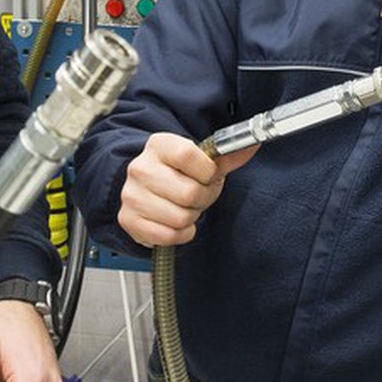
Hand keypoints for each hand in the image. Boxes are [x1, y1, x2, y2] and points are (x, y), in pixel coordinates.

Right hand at [117, 132, 256, 247]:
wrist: (147, 190)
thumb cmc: (176, 174)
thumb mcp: (201, 161)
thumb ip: (226, 157)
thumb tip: (252, 146)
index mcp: (159, 145)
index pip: (189, 155)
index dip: (206, 171)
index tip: (207, 174)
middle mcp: (140, 167)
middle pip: (189, 192)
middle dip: (202, 198)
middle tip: (198, 196)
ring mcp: (131, 195)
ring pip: (180, 217)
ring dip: (191, 217)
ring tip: (185, 207)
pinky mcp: (129, 220)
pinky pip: (169, 235)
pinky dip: (180, 233)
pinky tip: (175, 222)